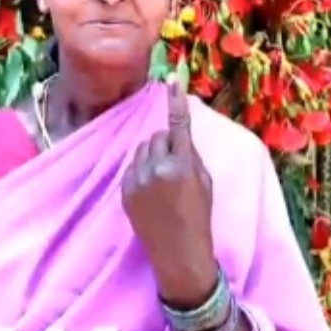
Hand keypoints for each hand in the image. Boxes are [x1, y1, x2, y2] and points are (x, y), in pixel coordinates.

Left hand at [121, 80, 216, 308]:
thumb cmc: (199, 215)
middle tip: (176, 162)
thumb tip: (177, 135)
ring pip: (143, 148)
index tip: (172, 78)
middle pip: (157, 136)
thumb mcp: (205, 181)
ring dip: (152, 154)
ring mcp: (138, 180)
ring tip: (162, 178)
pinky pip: (132, 165)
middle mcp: (157, 169)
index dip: (176, 101)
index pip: (178, 125)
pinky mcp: (125, 190)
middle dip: (166, 142)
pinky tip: (151, 188)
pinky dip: (142, 169)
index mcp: (183, 165)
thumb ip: (190, 155)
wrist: (178, 252)